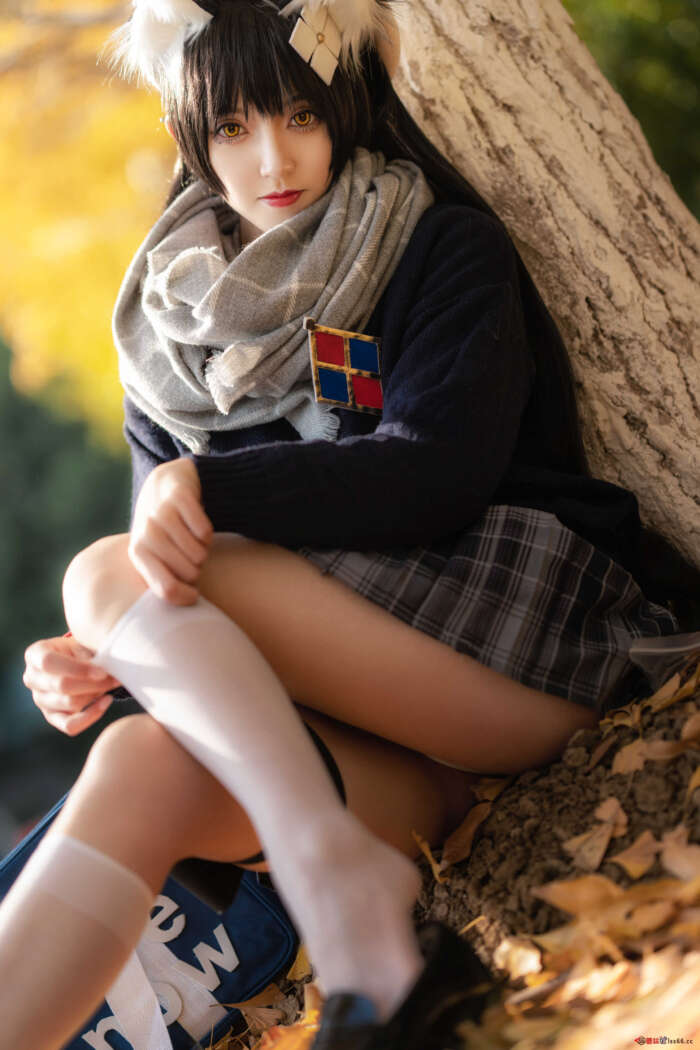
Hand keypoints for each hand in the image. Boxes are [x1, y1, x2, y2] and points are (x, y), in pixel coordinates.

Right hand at [23, 635, 119, 735]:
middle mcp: (32, 678)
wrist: (75, 662)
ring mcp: (40, 699)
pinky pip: (70, 725)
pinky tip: (106, 701)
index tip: (102, 672)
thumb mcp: (82, 644)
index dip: (77, 668)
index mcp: (35, 654)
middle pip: (62, 686)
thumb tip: (109, 665)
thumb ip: (90, 654)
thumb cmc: (78, 649)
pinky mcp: (51, 716)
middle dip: (93, 683)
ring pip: (70, 703)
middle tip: (115, 678)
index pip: (49, 662)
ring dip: (96, 694)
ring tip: (113, 683)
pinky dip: (91, 716)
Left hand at [129, 457, 212, 604]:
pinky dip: (207, 532)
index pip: (167, 590)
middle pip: (189, 572)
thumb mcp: (157, 554)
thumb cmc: (165, 530)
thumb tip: (183, 614)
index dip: (186, 597)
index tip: (194, 596)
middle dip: (196, 568)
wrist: (167, 483)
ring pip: (199, 553)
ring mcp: (161, 513)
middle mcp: (146, 533)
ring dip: (204, 549)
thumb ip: (163, 581)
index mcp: (138, 553)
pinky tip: (198, 524)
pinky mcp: (178, 496)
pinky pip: (204, 530)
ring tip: (194, 540)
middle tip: (191, 557)